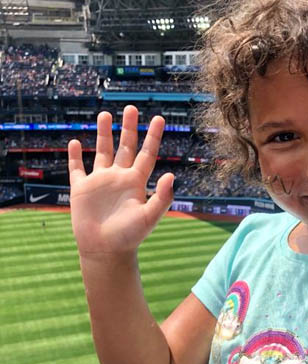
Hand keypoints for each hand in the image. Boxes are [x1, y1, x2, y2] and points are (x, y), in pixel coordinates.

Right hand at [68, 105, 173, 256]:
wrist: (106, 251)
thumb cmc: (130, 236)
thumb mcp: (150, 216)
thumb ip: (162, 196)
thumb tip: (171, 175)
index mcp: (136, 181)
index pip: (147, 153)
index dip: (153, 136)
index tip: (158, 118)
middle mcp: (119, 178)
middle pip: (125, 147)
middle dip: (128, 128)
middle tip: (130, 108)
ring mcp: (100, 182)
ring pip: (102, 152)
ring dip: (103, 134)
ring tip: (104, 114)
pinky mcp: (82, 190)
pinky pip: (77, 169)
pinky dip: (75, 156)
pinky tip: (75, 142)